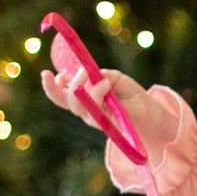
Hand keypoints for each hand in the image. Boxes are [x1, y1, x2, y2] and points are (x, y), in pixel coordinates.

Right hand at [38, 48, 178, 153]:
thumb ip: (101, 75)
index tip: (46, 73)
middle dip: (71, 84)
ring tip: (104, 79)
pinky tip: (106, 84)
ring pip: (79, 106)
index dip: (51, 87)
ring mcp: (94, 119)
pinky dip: (98, 93)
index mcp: (84, 98)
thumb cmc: (132, 94)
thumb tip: (90, 74)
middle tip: (82, 70)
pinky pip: (94, 111)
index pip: (61, 95)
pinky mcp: (105, 125)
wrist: (150, 111)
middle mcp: (86, 110)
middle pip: (67, 101)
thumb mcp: (116, 78)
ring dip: (88, 87)